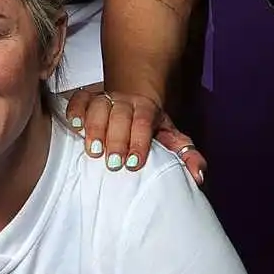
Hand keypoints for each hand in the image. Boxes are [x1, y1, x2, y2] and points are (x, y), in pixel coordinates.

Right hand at [61, 86, 206, 183]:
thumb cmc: (152, 126)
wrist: (135, 96)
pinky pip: (79, 98)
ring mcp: (106, 97)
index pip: (144, 122)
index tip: (134, 164)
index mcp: (148, 109)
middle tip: (113, 163)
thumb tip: (198, 176)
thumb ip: (187, 156)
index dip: (138, 141)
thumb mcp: (172, 139)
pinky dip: (75, 110)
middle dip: (116, 140)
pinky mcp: (88, 97)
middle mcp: (126, 101)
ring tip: (92, 150)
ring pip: (98, 106)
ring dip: (94, 128)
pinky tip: (75, 126)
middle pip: (120, 115)